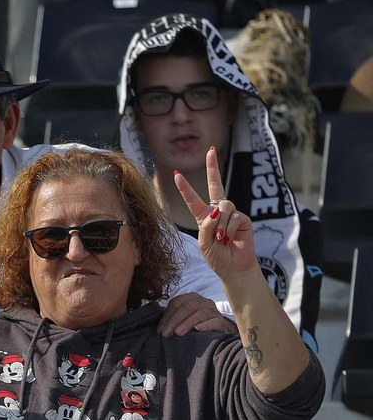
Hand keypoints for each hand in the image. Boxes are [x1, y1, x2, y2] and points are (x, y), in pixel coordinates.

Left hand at [159, 292, 236, 335]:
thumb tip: (160, 329)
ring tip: (179, 333)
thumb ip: (172, 319)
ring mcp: (214, 311)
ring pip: (201, 313)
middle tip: (167, 333)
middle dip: (175, 320)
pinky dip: (206, 325)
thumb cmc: (195, 325)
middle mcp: (203, 301)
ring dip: (188, 323)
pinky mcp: (221, 322)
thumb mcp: (182, 319)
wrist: (216, 332)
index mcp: (191, 298)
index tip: (161, 329)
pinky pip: (214, 321)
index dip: (167, 316)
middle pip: (188, 306)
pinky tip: (198, 329)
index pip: (177, 302)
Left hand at [173, 145, 257, 281]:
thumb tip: (215, 210)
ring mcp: (232, 213)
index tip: (176, 173)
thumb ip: (206, 226)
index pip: (193, 199)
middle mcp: (217, 211)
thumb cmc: (217, 257)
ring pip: (223, 206)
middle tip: (211, 150)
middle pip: (216, 185)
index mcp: (203, 216)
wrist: (234, 268)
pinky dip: (229, 228)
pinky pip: (234, 216)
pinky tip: (230, 238)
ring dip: (220, 223)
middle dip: (213, 167)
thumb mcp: (204, 243)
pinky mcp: (244, 218)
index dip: (185, 187)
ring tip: (221, 239)